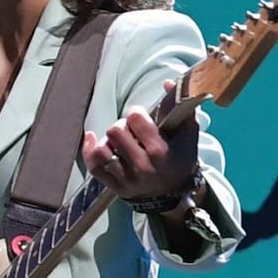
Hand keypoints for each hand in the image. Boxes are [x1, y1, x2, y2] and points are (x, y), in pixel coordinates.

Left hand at [82, 93, 197, 200]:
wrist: (174, 193)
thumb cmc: (180, 158)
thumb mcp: (188, 133)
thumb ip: (181, 107)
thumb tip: (167, 83)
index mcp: (159, 152)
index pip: (134, 119)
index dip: (136, 113)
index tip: (140, 118)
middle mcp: (142, 167)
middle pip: (115, 131)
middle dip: (122, 126)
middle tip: (130, 131)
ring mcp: (126, 179)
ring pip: (101, 150)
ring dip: (107, 140)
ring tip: (118, 142)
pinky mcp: (114, 186)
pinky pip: (93, 166)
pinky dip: (89, 150)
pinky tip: (94, 140)